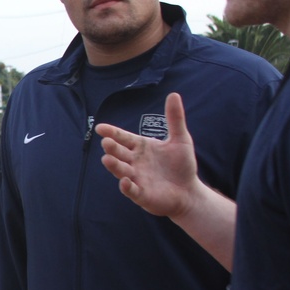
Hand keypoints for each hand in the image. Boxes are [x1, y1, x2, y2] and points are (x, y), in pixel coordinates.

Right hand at [95, 92, 198, 218]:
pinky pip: (131, 190)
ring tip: (107, 159)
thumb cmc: (182, 165)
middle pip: (119, 153)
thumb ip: (175, 119)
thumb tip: (174, 94)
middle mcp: (135, 162)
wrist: (189, 190)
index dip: (112, 132)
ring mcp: (136, 178)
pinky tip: (125, 181)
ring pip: (121, 170)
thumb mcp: (180, 139)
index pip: (123, 137)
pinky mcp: (141, 194)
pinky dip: (127, 187)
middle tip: (106, 142)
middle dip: (112, 148)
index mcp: (140, 147)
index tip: (100, 127)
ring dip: (114, 166)